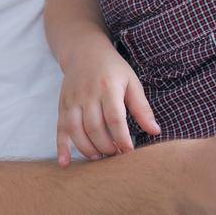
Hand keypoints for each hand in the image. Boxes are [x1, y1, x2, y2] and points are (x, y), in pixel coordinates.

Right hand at [56, 44, 159, 164]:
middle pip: (94, 128)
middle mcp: (87, 94)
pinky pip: (60, 129)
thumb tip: (155, 131)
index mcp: (108, 87)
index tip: (129, 153)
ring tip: (100, 158)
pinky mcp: (62, 106)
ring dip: (88, 149)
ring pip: (76, 130)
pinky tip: (65, 163)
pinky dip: (61, 147)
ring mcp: (72, 100)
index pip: (114, 118)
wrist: (84, 51)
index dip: (122, 138)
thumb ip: (142, 108)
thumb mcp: (132, 82)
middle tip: (116, 157)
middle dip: (106, 147)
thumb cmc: (113, 69)